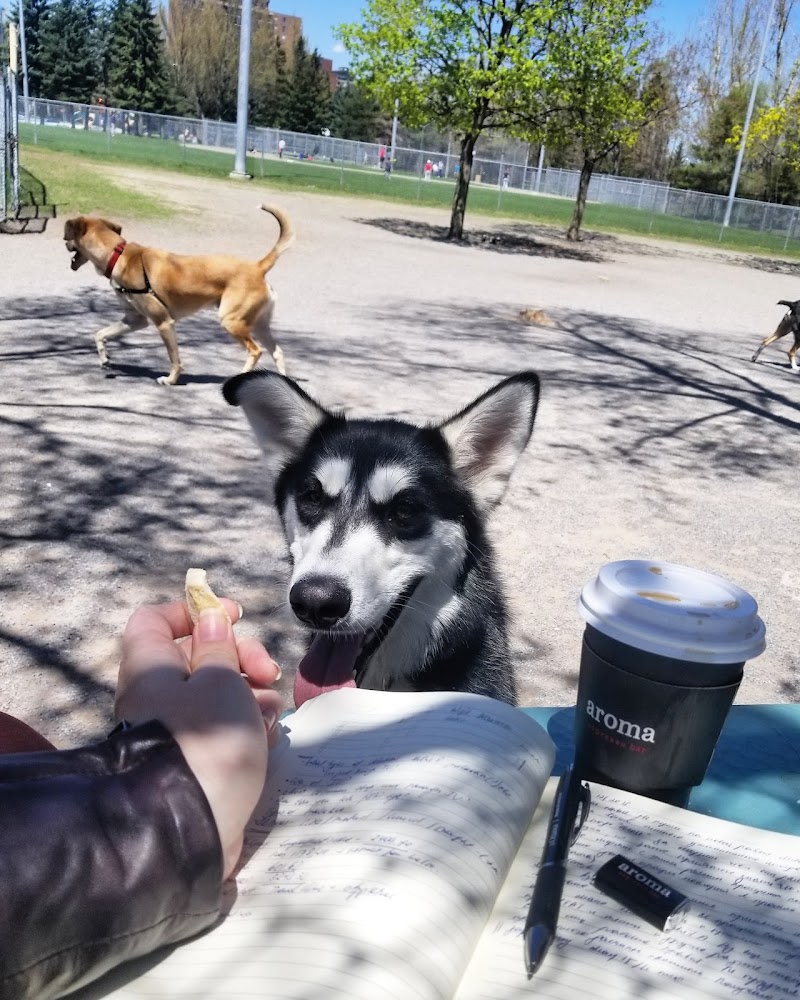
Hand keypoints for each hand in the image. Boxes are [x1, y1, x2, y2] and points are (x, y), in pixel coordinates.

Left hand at [115, 600, 283, 878]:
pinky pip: (224, 728)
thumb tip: (209, 622)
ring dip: (252, 693)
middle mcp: (157, 694)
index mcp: (151, 666)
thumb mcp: (220, 680)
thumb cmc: (205, 740)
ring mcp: (177, 729)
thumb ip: (219, 647)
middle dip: (241, 656)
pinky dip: (248, 725)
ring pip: (218, 692)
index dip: (195, 611)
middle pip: (199, 655)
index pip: (155, 619)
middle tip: (266, 671)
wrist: (190, 826)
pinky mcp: (197, 759)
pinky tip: (266, 738)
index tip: (234, 616)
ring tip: (269, 713)